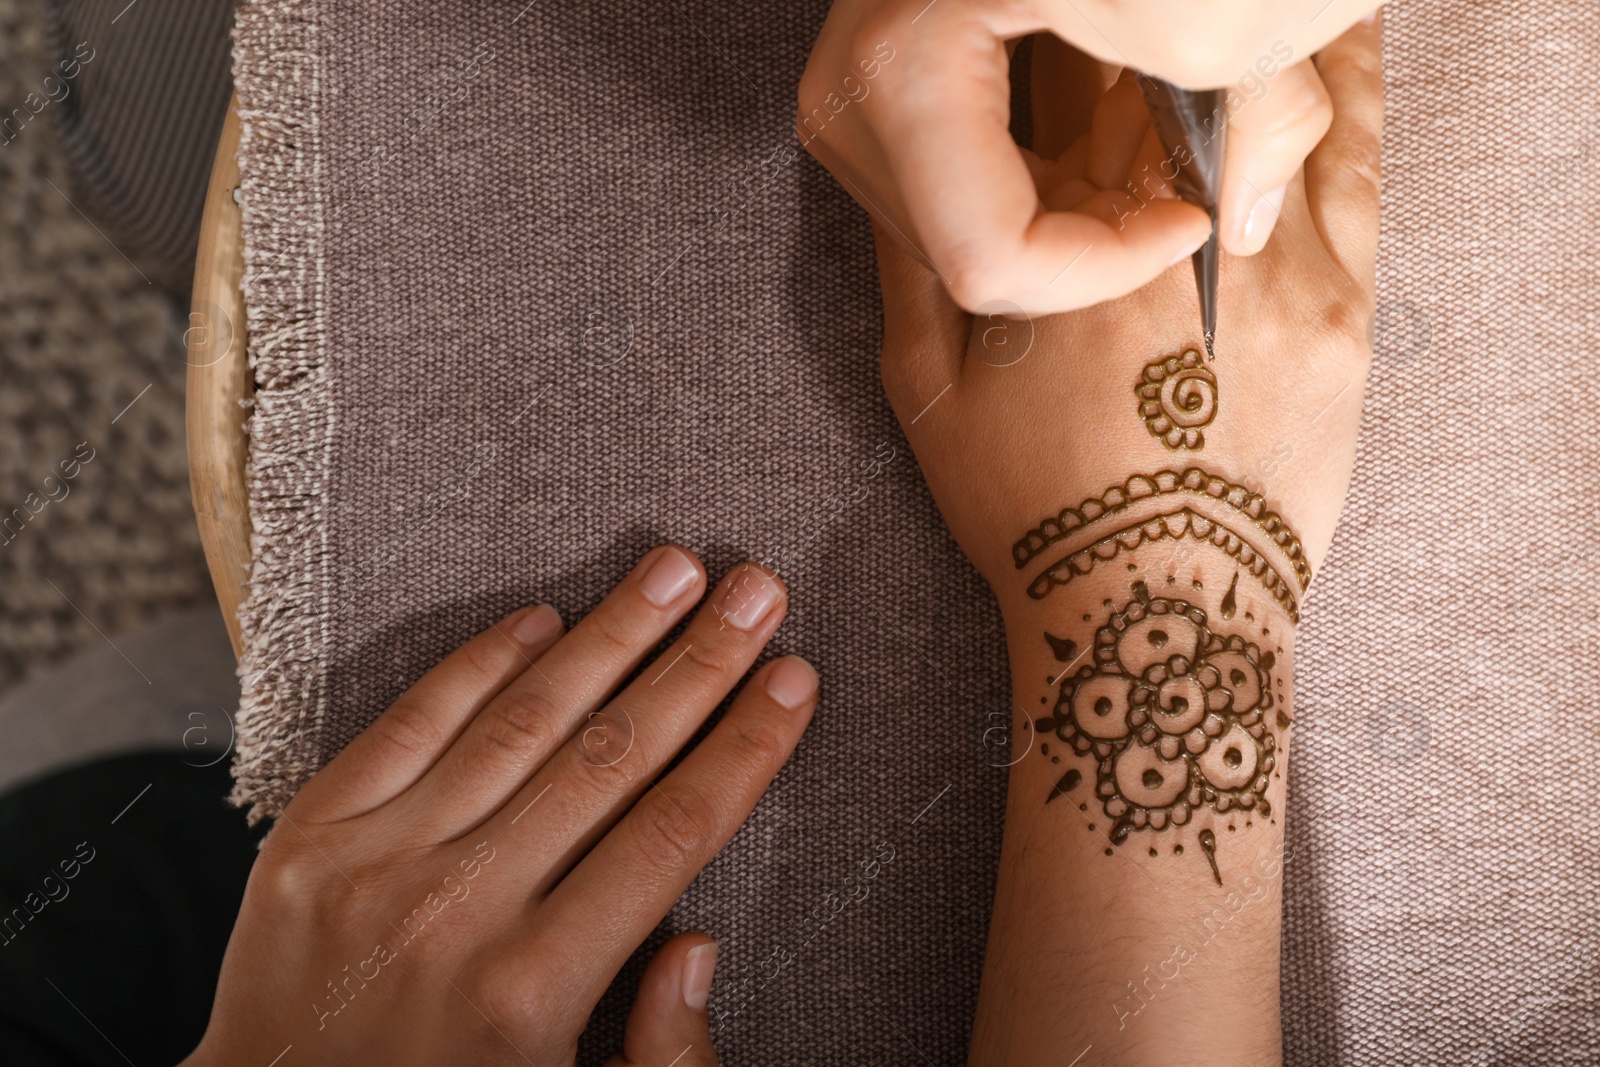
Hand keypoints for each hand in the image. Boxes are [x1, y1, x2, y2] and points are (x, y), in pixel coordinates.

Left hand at [184, 548, 817, 1065]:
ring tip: (674, 571)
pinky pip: (411, 722)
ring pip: (522, 719)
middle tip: (756, 592)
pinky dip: (481, 663)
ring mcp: (374, 864)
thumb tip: (697, 942)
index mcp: (535, 993)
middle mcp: (457, 914)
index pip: (673, 833)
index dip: (745, 747)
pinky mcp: (309, 838)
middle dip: (699, 663)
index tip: (795, 680)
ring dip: (610, 635)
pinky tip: (544, 617)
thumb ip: (655, 1055)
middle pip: (611, 756)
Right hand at [799, 0, 1378, 313]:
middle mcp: (868, 36)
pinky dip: (1012, 169)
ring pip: (922, 205)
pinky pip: (926, 157)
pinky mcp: (890, 29)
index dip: (1094, 270)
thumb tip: (1241, 224)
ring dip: (1032, 212)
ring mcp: (869, 32)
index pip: (980, 251)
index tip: (1187, 222)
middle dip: (1053, 249)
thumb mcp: (1264, 1)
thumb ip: (1267, 132)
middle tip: (1146, 199)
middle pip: (934, 240)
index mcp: (927, 33)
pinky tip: (1080, 131)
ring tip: (1117, 163)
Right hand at [868, 23, 1379, 1063]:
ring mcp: (1266, 261)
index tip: (1048, 33)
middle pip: (1171, 78)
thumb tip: (903, 182)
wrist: (1153, 608)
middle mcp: (1167, 232)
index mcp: (1062, 241)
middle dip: (1150, 45)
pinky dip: (1345, 92)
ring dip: (1246, 47)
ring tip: (1232, 27)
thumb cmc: (1031, 506)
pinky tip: (1329, 53)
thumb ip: (910, 271)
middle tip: (1130, 39)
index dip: (1058, 39)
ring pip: (1272, 96)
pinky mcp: (1342, 300)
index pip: (1065, 83)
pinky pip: (1355, 161)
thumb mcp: (927, 392)